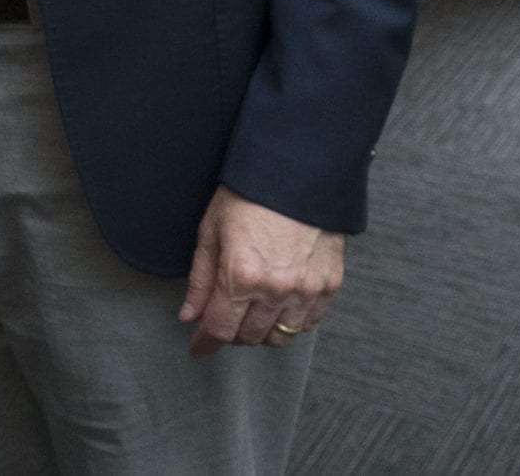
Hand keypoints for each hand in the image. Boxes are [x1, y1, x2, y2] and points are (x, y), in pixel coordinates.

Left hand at [178, 185, 345, 354]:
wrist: (298, 172)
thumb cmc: (247, 195)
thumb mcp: (211, 231)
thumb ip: (200, 280)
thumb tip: (189, 316)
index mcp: (241, 276)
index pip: (221, 329)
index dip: (205, 342)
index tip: (198, 347)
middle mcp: (276, 290)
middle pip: (250, 336)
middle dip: (231, 334)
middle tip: (222, 320)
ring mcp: (307, 290)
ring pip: (282, 337)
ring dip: (262, 333)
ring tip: (250, 315)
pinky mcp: (330, 285)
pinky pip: (309, 324)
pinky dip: (291, 323)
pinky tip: (279, 308)